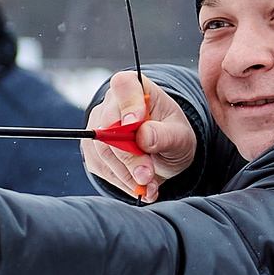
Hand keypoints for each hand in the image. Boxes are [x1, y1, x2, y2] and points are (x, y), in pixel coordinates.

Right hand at [81, 70, 196, 202]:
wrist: (166, 153)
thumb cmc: (173, 135)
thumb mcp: (180, 135)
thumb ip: (164, 134)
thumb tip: (143, 137)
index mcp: (136, 88)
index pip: (124, 86)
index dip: (128, 104)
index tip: (136, 122)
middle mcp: (112, 104)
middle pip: (109, 127)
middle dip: (129, 156)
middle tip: (147, 176)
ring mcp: (98, 126)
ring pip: (103, 151)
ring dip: (127, 174)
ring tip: (149, 187)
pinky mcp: (94, 150)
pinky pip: (101, 167)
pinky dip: (121, 182)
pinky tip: (140, 188)